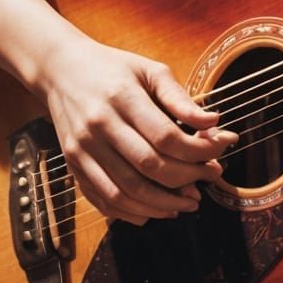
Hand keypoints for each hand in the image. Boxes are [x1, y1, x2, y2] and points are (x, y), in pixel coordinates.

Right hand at [39, 39, 236, 224]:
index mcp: (122, 98)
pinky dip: (131, 213)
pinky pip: (103, 200)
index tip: (220, 150)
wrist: (61, 71)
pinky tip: (155, 211)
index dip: (199, 150)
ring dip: (163, 204)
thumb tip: (213, 121)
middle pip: (149, 166)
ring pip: (126, 191)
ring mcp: (82, 150)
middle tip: (210, 177)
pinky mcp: (73, 166)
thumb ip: (180, 98)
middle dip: (187, 178)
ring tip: (189, 202)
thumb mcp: (150, 70)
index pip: (166, 136)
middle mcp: (99, 127)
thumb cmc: (114, 69)